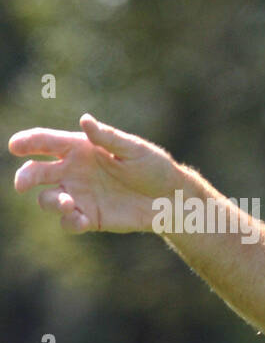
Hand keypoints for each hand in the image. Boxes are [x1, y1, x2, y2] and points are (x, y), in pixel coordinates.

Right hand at [10, 113, 185, 233]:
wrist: (171, 199)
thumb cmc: (154, 168)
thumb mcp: (134, 149)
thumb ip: (108, 138)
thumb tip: (85, 120)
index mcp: (79, 148)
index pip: (45, 142)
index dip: (27, 142)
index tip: (15, 146)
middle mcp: (73, 171)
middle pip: (37, 172)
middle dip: (26, 177)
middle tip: (22, 184)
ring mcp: (79, 195)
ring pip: (48, 199)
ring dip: (51, 202)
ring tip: (69, 203)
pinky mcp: (90, 217)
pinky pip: (69, 222)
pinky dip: (69, 222)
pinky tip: (79, 219)